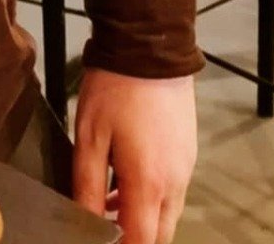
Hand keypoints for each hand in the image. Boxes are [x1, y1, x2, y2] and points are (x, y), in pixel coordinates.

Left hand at [72, 69, 195, 243]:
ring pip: (168, 215)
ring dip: (143, 220)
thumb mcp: (89, 136)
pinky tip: (124, 180)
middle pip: (159, 235)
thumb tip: (85, 220)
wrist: (150, 48)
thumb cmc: (114, 90)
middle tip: (104, 227)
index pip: (141, 242)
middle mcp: (175, 184)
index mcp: (149, 184)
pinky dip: (152, 199)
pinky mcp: (188, 154)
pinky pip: (173, 193)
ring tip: (108, 204)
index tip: (100, 239)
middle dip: (135, 239)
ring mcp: (186, 169)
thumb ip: (86, 185)